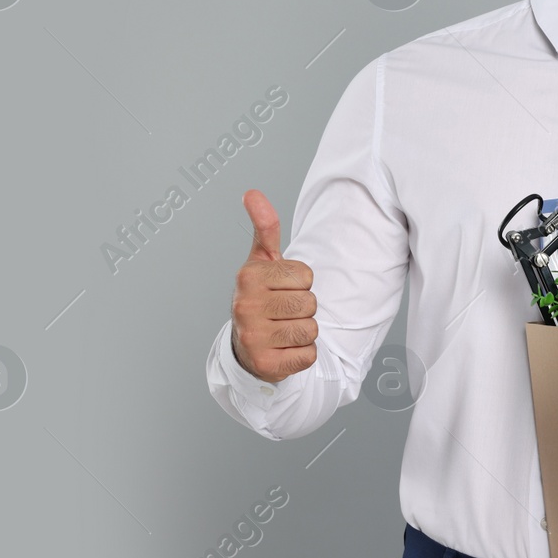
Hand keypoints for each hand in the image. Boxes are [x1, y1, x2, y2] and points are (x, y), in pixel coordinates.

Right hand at [231, 189, 317, 382]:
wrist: (245, 346)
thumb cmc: (261, 297)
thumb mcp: (262, 261)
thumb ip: (264, 227)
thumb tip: (252, 193)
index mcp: (248, 276)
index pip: (306, 275)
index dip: (300, 284)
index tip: (281, 290)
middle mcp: (245, 306)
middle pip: (310, 303)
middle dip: (304, 309)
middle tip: (283, 313)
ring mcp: (253, 337)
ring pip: (311, 330)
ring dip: (304, 333)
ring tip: (283, 330)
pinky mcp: (266, 364)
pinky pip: (309, 355)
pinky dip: (302, 355)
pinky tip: (283, 350)